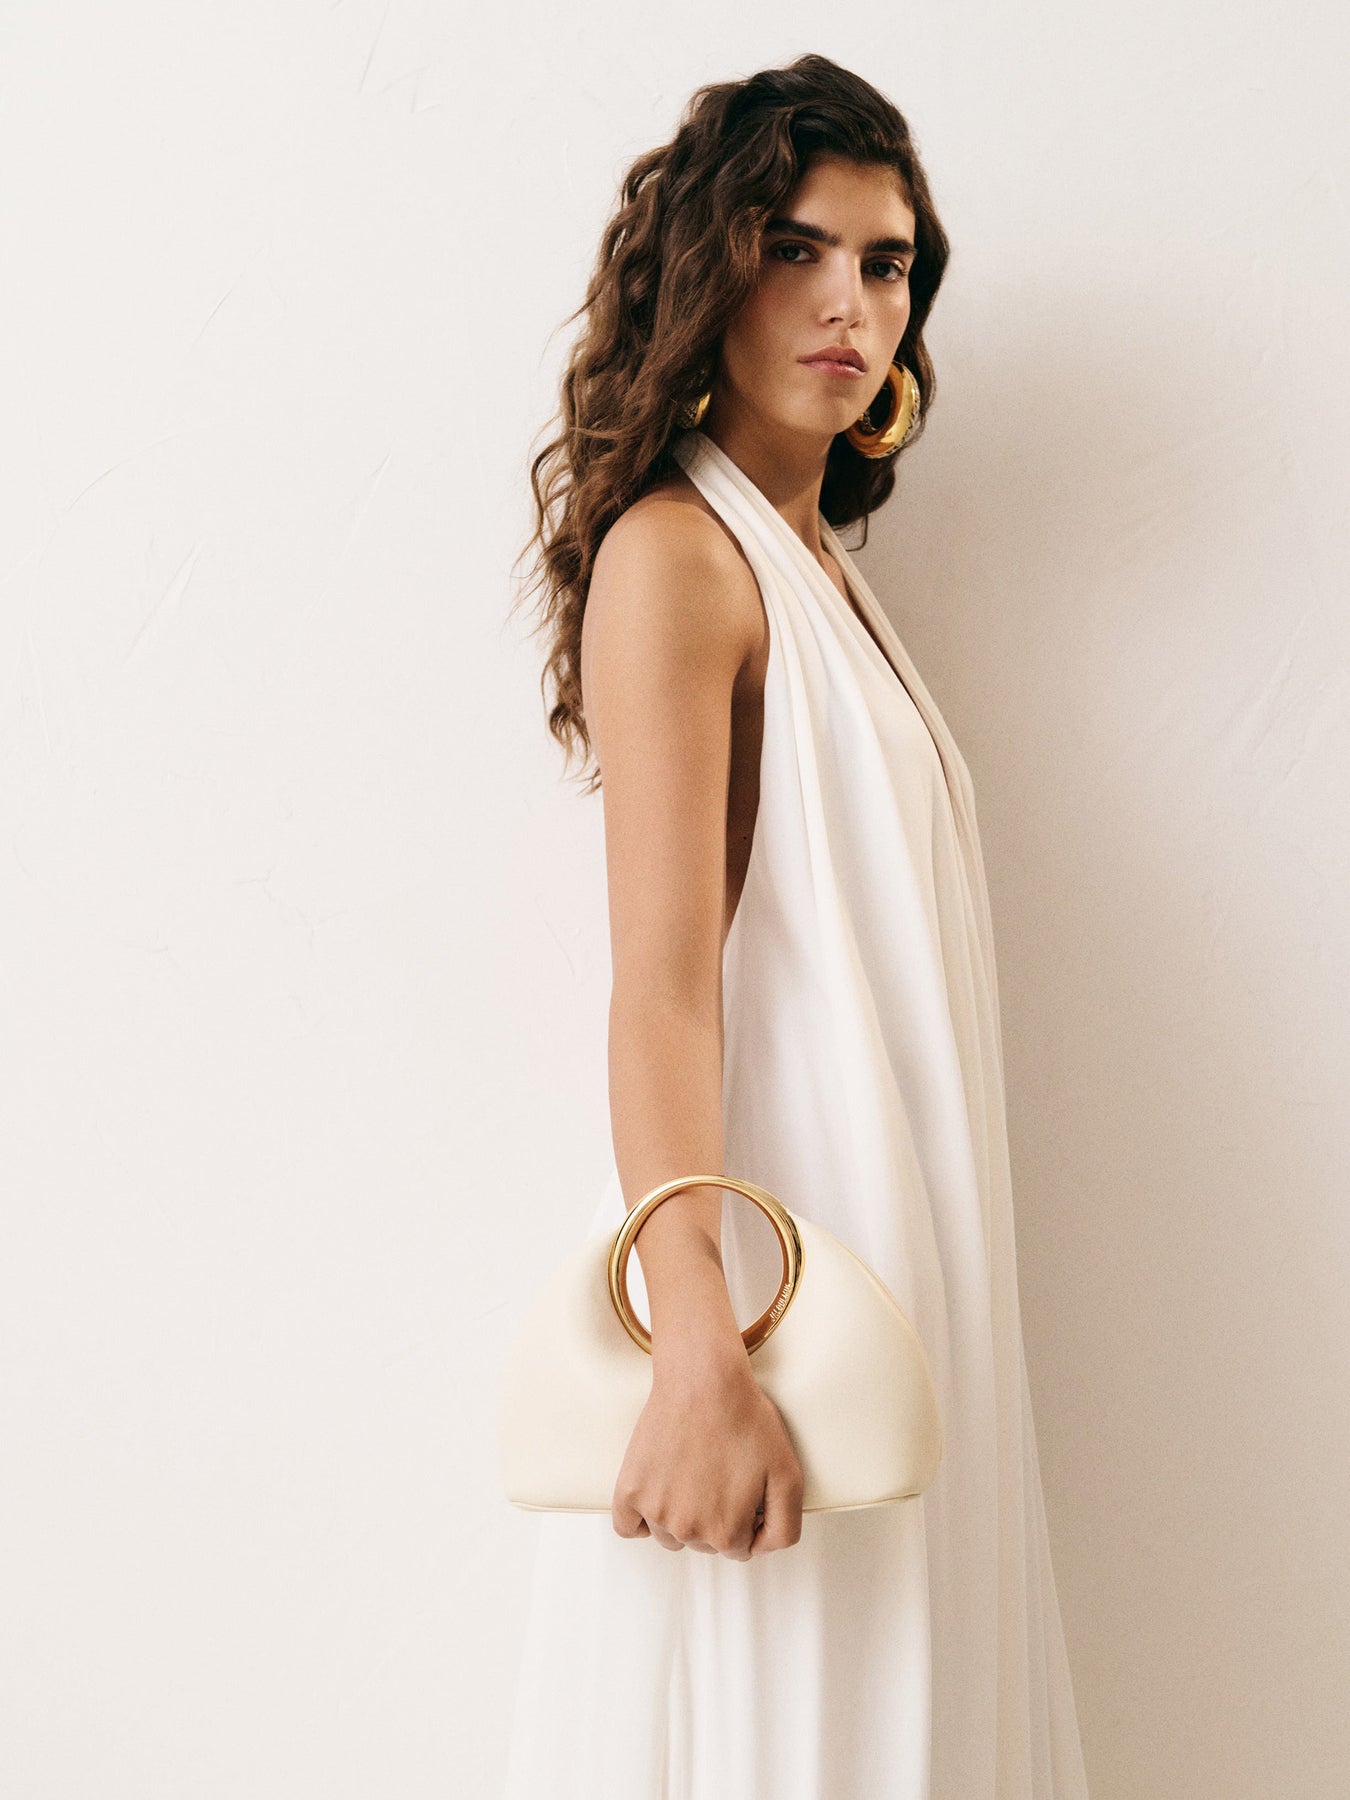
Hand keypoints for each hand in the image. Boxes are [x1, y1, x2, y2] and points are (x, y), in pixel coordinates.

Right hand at [610, 1345, 804, 1559]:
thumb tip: (759, 1550)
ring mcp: (655, 1511)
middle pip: (703, 1543)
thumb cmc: (746, 1420)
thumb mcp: (788, 1475)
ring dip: (680, 1515)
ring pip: (669, 1536)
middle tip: (717, 1472)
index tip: (742, 1484)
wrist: (703, 1380)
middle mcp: (687, 1530)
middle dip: (714, 1516)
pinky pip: (629, 1527)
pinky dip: (641, 1518)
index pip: (738, 1547)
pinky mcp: (629, 1490)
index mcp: (726, 1533)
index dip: (745, 1515)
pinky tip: (659, 1491)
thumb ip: (784, 1528)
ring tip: (691, 1472)